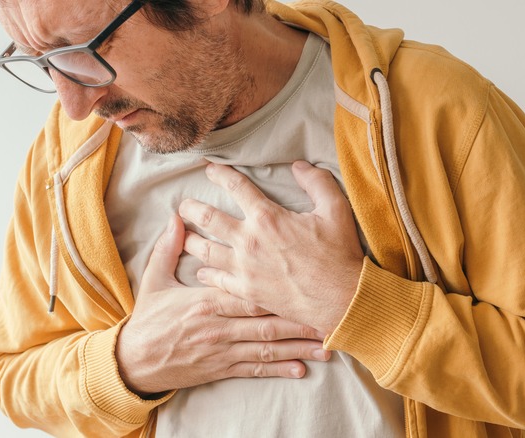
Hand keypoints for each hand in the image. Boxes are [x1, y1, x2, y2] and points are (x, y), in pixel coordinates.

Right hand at [115, 215, 329, 396]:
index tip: (302, 275)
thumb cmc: (149, 319)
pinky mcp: (223, 369)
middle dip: (299, 318)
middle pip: (266, 320)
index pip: (247, 288)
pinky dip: (279, 368)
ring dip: (298, 346)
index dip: (276, 283)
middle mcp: (220, 327)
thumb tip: (176, 219)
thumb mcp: (154, 280)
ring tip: (326, 344)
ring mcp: (223, 350)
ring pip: (268, 347)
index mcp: (207, 301)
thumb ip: (168, 249)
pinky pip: (256, 369)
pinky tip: (301, 368)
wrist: (134, 363)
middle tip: (328, 313)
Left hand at [179, 161, 363, 333]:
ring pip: (205, 250)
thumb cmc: (339, 254)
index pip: (236, 187)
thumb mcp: (336, 209)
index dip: (220, 174)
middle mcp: (249, 240)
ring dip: (191, 240)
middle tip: (184, 205)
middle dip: (192, 208)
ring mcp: (245, 268)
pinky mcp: (246, 292)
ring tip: (184, 235)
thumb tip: (299, 166)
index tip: (209, 169)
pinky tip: (202, 271)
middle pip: (208, 218)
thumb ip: (317, 182)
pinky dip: (205, 273)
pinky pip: (217, 280)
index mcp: (268, 217)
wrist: (340, 298)